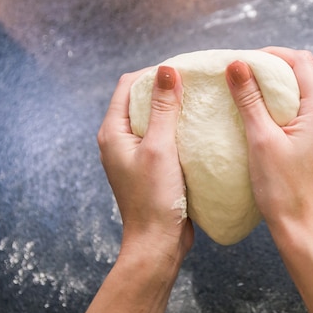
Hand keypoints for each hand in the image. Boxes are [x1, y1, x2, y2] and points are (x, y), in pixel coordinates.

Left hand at [97, 65, 192, 262]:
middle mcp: (119, 140)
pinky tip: (198, 128)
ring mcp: (134, 154)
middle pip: (141, 99)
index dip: (154, 72)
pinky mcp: (150, 166)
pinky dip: (178, 128)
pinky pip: (162, 137)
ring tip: (200, 102)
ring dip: (174, 109)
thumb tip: (167, 70)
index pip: (129, 84)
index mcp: (113, 132)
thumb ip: (163, 108)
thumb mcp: (160, 148)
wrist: (157, 242)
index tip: (183, 69)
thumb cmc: (155, 197)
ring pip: (154, 118)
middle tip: (196, 83)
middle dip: (166, 88)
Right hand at [225, 47, 312, 237]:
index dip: (273, 55)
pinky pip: (309, 117)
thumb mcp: (261, 140)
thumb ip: (249, 99)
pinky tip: (267, 122)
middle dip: (274, 73)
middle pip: (306, 78)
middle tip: (244, 78)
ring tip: (252, 99)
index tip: (246, 61)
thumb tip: (237, 65)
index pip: (302, 62)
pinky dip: (288, 112)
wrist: (303, 231)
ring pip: (307, 97)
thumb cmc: (282, 190)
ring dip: (280, 93)